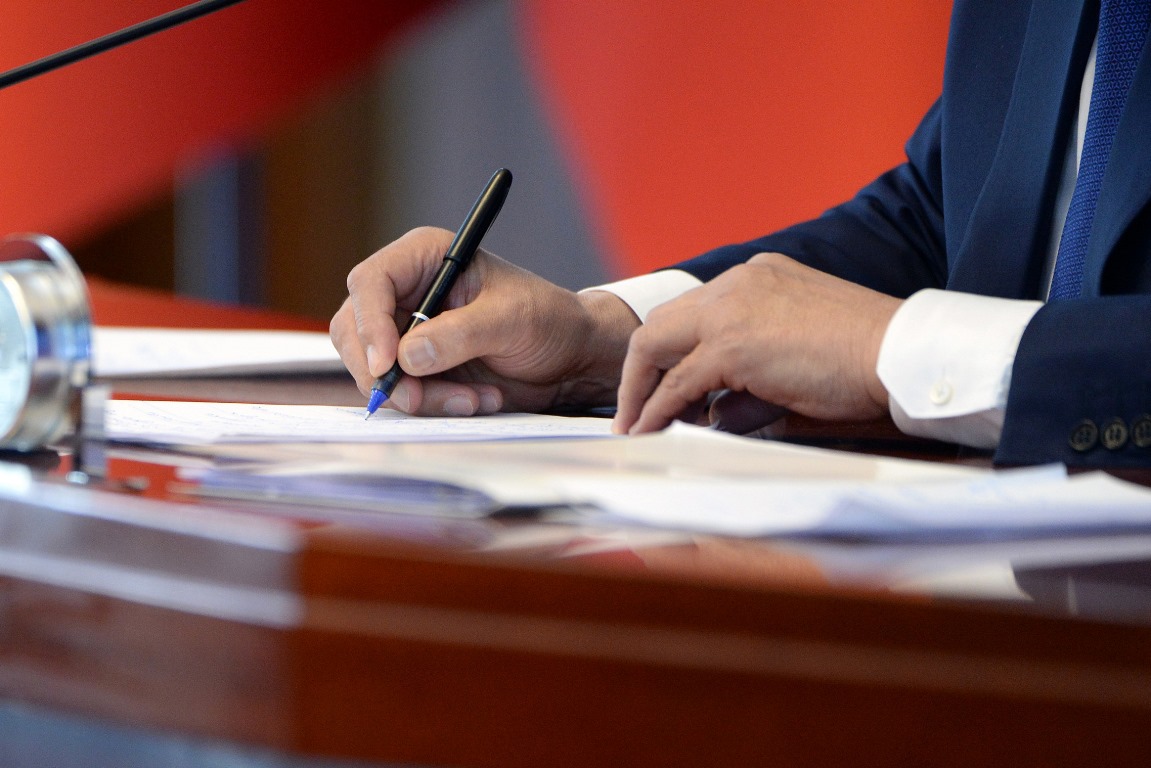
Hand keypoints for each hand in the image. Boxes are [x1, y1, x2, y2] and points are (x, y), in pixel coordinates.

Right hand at [330, 227, 638, 415]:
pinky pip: (399, 391)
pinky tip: (476, 400)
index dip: (370, 324)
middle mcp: (407, 291)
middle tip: (416, 399)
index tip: (387, 364)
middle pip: (355, 329)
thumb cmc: (547, 319)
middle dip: (382, 371)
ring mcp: (407, 331)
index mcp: (427, 258)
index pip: (371, 283)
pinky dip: (430, 404)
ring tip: (473, 399)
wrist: (568, 356)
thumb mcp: (511, 320)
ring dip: (416, 395)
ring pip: (373, 368)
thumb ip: (459, 335)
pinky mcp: (416, 367)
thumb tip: (408, 356)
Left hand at [613, 252, 901, 433]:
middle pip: (661, 323)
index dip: (666, 352)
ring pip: (657, 346)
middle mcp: (736, 284)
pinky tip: (650, 432)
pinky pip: (679, 381)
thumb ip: (746, 381)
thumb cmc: (864, 360)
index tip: (656, 386)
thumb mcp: (792, 358)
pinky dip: (658, 408)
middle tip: (633, 410)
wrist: (902, 354)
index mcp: (754, 278)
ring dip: (640, 391)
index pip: (691, 313)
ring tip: (634, 428)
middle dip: (639, 370)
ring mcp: (731, 309)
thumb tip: (711, 415)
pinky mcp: (733, 344)